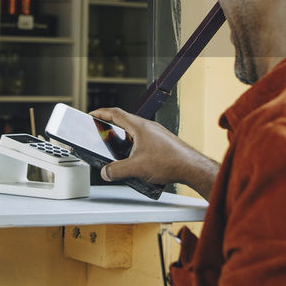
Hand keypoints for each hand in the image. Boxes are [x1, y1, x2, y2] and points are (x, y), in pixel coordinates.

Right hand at [90, 107, 212, 187]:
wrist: (191, 167)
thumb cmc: (170, 162)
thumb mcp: (136, 168)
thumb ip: (116, 170)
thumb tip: (106, 172)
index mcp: (140, 126)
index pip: (116, 113)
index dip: (102, 112)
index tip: (93, 114)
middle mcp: (149, 127)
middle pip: (125, 121)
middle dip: (111, 126)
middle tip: (102, 131)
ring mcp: (157, 134)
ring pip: (135, 131)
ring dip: (124, 137)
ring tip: (118, 149)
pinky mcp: (163, 143)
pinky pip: (144, 139)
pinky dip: (135, 145)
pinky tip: (136, 159)